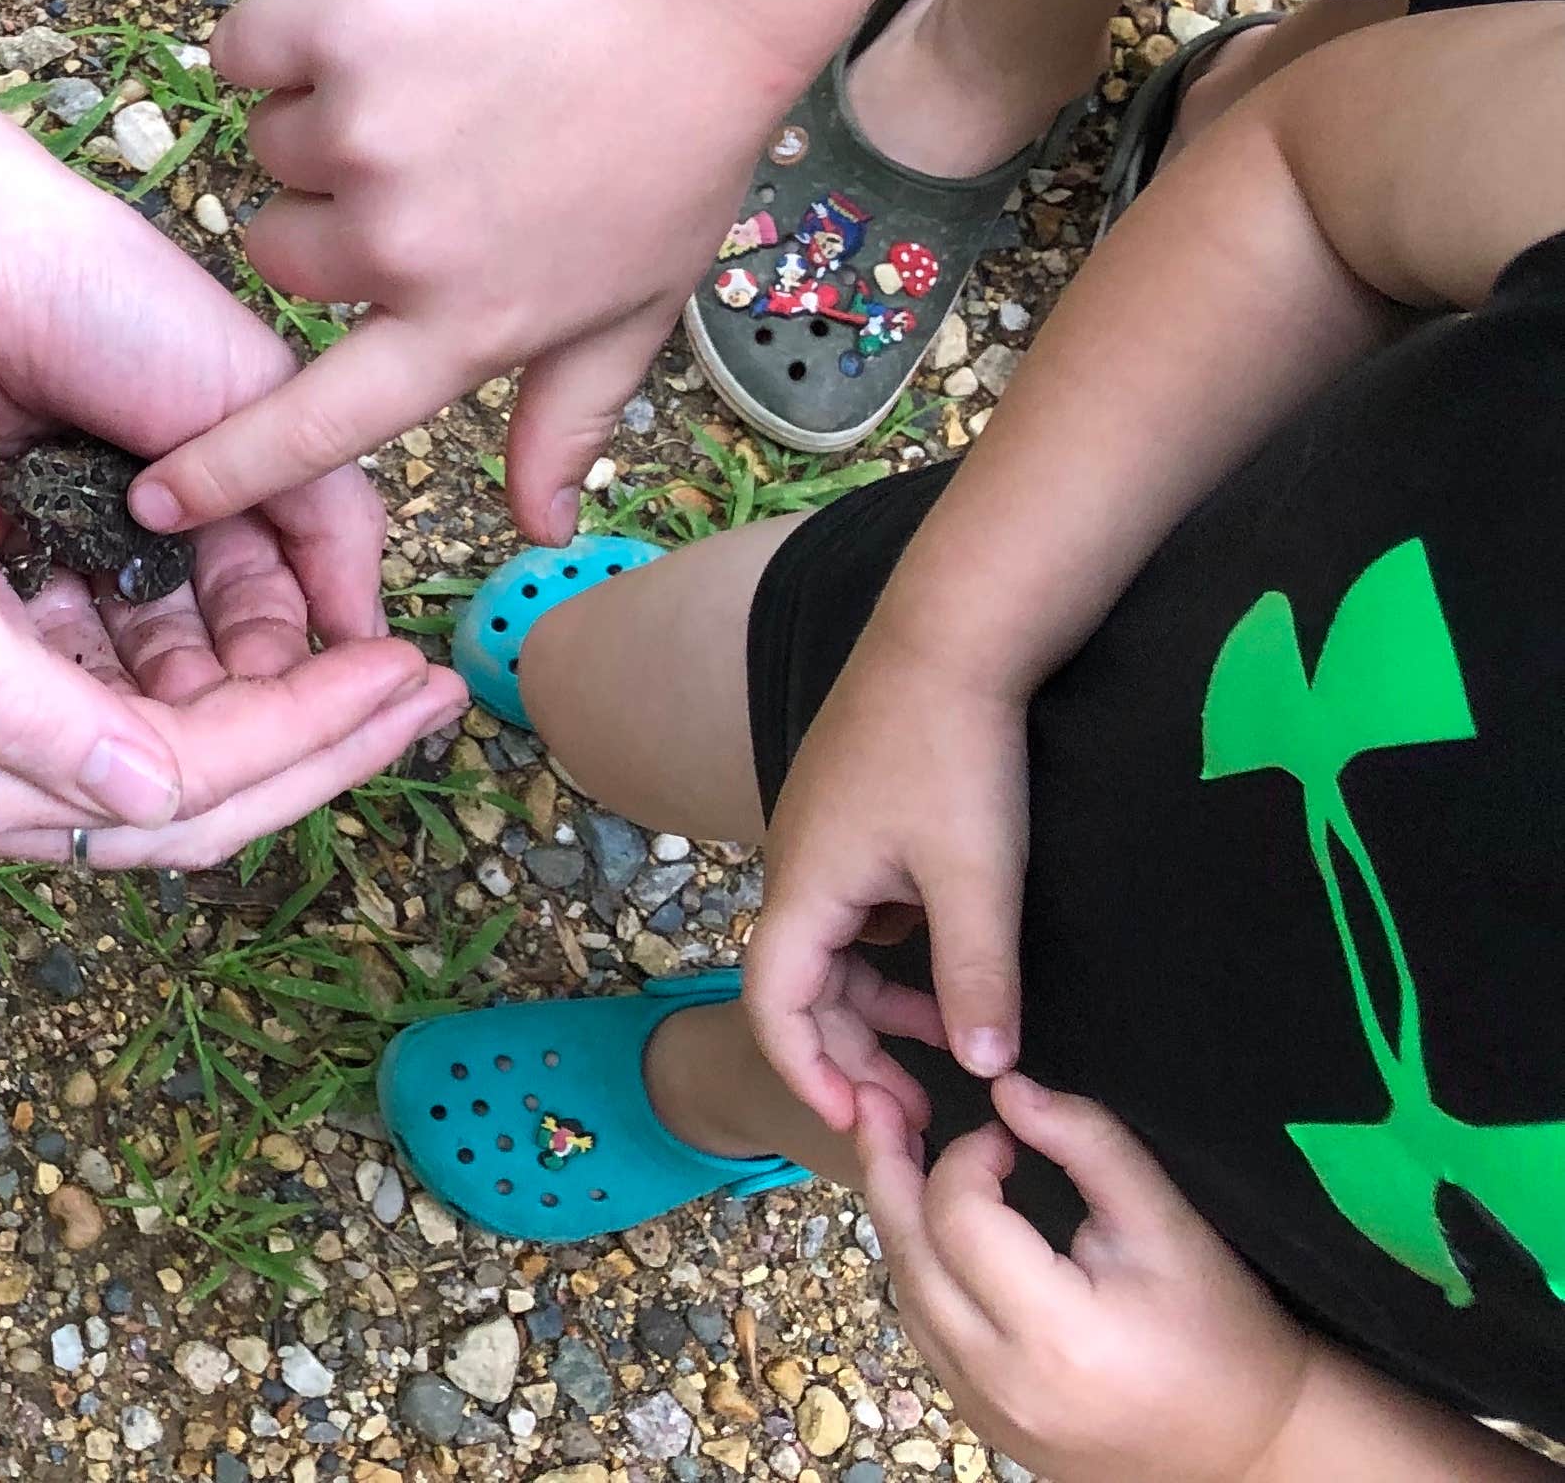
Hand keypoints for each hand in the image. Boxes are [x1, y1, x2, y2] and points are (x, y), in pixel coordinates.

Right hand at [0, 331, 466, 862]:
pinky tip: (276, 620)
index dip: (304, 747)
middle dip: (319, 742)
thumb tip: (152, 799)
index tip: (408, 683)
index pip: (170, 798)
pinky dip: (209, 657)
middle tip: (432, 690)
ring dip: (274, 701)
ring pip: (168, 744)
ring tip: (380, 654)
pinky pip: (126, 685)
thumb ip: (18, 705)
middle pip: (188, 794)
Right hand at [128, 0, 805, 542]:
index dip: (224, 469)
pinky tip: (364, 22)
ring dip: (321, 112)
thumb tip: (542, 529)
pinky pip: (245, 49)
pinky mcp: (337, 31)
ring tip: (429, 78)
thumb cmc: (675, 147)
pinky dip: (281, 35)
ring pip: (270, 143)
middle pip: (278, 250)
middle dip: (323, 210)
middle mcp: (399, 250)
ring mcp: (361, 138)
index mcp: (462, 327)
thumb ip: (565, 420)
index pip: (315, 427)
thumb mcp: (634, 308)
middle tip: (427, 155)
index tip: (152, 497)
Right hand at [747, 641, 1032, 1130]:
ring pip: (829, 950)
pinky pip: (851, 913)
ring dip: (874, 1005)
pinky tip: (944, 964)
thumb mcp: (977, 876)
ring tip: (943, 1042)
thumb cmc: (955, 751)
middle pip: (800, 986)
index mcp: (806, 886)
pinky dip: (886, 958)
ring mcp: (821, 839)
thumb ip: (977, 977)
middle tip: (922, 1104)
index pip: (774, 1006)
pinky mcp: (851, 819)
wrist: (951, 634)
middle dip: (853, 1053)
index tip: (863, 1123)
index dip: (810, 1073)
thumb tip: (983, 1068)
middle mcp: (797, 866)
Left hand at [855, 1074, 1310, 1482]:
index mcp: (1054, 1334)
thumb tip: (1008, 1090)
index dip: (966, 1157)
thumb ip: (1089, 1143)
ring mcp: (988, 1414)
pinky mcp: (988, 1426)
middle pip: (909, 1256)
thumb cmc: (1223, 1330)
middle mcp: (1003, 1382)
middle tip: (876, 1106)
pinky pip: (926, 1337)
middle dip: (887, 1170)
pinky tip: (928, 1230)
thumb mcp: (1167, 1222)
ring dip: (897, 1222)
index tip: (1002, 1136)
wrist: (1255, 1445)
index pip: (959, 1220)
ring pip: (906, 1298)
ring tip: (893, 1154)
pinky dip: (919, 1274)